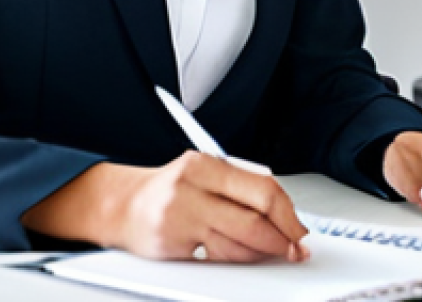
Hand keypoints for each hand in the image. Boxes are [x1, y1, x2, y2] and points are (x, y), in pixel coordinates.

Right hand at [22, 152, 309, 262]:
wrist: (123, 206)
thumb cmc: (171, 190)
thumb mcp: (204, 173)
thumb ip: (239, 184)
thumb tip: (283, 207)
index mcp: (206, 163)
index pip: (262, 188)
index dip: (288, 214)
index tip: (299, 229)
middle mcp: (193, 186)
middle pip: (254, 218)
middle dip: (282, 238)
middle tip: (294, 248)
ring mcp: (181, 215)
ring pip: (239, 243)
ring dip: (261, 252)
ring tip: (269, 251)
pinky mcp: (172, 243)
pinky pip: (217, 257)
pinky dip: (235, 259)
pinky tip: (238, 254)